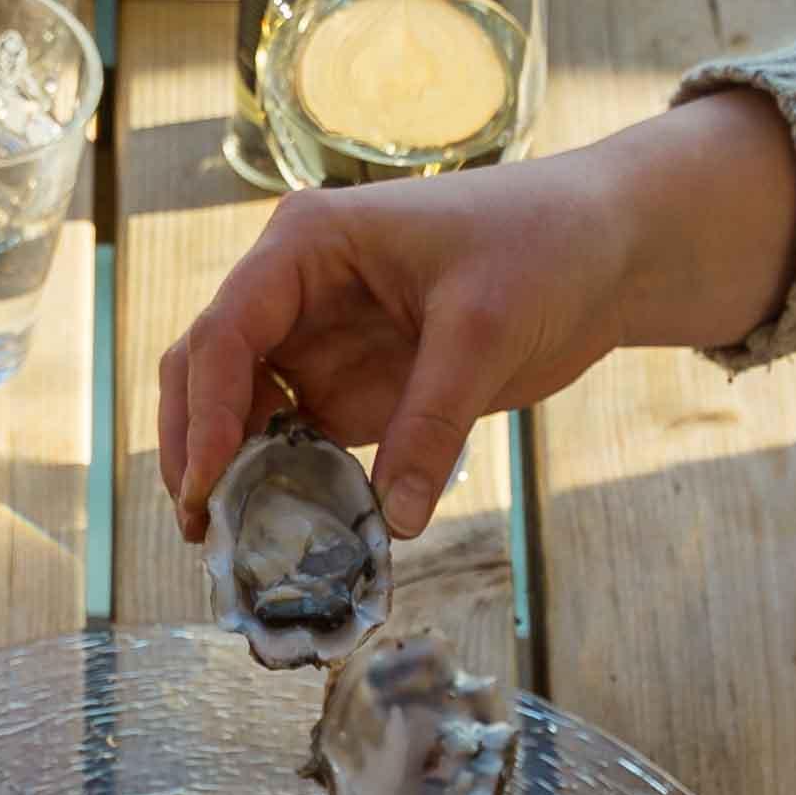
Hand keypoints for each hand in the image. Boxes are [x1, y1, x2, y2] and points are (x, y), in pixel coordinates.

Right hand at [159, 93, 795, 542]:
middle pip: (206, 372)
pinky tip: (290, 540)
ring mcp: (315, 345)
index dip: (208, 412)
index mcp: (307, 245)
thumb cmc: (542, 248)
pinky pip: (293, 448)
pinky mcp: (346, 392)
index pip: (226, 330)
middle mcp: (295, 292)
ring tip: (237, 550)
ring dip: (231, 478)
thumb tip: (392, 525)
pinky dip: (282, 492)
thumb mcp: (484, 333)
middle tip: (205, 532)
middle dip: (196, 448)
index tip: (210, 485)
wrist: (600, 250)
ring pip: (238, 416)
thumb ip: (430, 427)